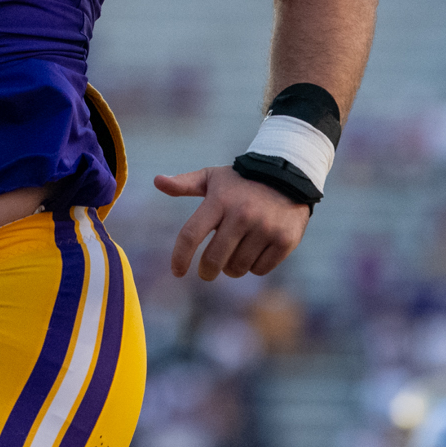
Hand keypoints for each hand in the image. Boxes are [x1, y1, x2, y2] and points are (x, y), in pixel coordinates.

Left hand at [156, 166, 309, 279]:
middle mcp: (242, 214)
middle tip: (207, 271)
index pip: (191, 235)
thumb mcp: (213, 177)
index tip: (177, 271)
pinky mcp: (284, 240)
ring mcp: (265, 228)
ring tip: (235, 254)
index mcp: (219, 200)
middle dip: (207, 271)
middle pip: (214, 259)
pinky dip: (255, 267)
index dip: (180, 257)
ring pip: (237, 268)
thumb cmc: (241, 182)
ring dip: (232, 268)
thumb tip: (157, 181)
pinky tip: (256, 251)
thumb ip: (185, 183)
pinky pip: (260, 270)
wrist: (288, 175)